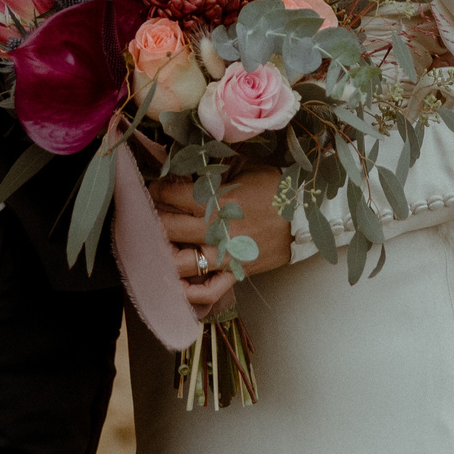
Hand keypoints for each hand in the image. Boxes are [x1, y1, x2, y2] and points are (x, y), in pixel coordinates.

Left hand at [152, 168, 291, 320]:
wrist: (306, 214)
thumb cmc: (274, 187)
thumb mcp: (243, 167)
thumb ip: (212, 167)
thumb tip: (183, 160)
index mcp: (217, 200)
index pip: (171, 195)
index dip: (155, 191)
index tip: (151, 190)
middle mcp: (216, 229)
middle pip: (168, 228)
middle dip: (152, 220)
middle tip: (147, 215)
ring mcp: (225, 254)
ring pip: (181, 262)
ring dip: (164, 255)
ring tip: (158, 246)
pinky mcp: (236, 271)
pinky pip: (210, 290)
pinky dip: (191, 292)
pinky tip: (178, 285)